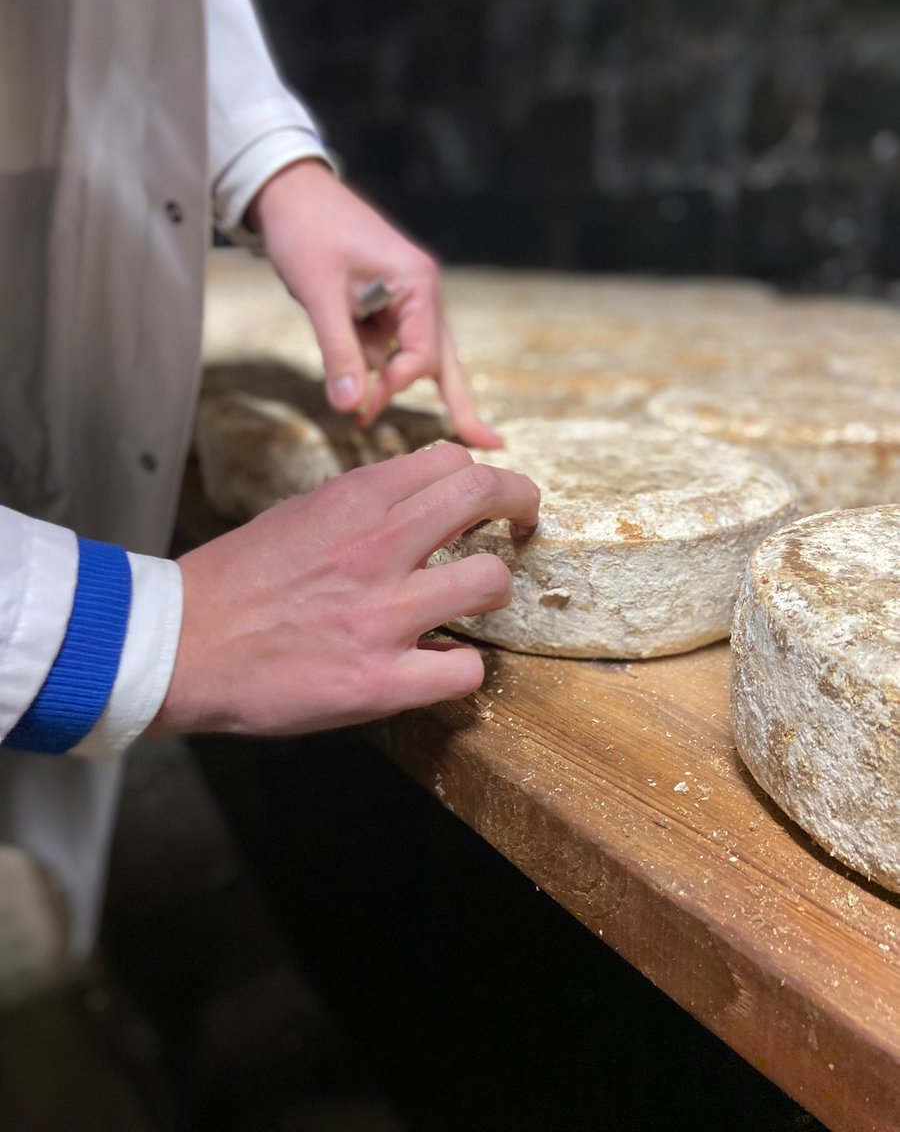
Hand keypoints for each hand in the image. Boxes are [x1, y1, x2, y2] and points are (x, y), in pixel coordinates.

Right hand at [149, 443, 539, 737]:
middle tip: (522, 526)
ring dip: (492, 592)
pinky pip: (465, 671)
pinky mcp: (379, 682)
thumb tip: (420, 509)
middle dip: (522, 506)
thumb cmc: (235, 581)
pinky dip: (461, 669)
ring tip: (470, 605)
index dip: (486, 478)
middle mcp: (377, 547)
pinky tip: (437, 666)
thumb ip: (365, 509)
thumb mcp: (300, 515)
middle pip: (488, 495)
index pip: (454, 462)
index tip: (490, 499)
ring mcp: (382, 615)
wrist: (176, 645)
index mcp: (355, 500)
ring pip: (491, 582)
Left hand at [248, 159, 501, 448]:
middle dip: (457, 403)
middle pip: (444, 359)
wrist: (288, 189)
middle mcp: (423, 291)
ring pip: (420, 354)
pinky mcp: (389, 300)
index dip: (392, 389)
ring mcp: (409, 295)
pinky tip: (360, 375)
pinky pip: (393, 343)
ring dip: (399, 383)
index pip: (422, 356)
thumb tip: (351, 407)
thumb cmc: (306, 231)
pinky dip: (381, 364)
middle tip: (491, 444)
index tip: (358, 409)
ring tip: (416, 421)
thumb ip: (338, 352)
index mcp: (417, 283)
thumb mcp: (319, 295)